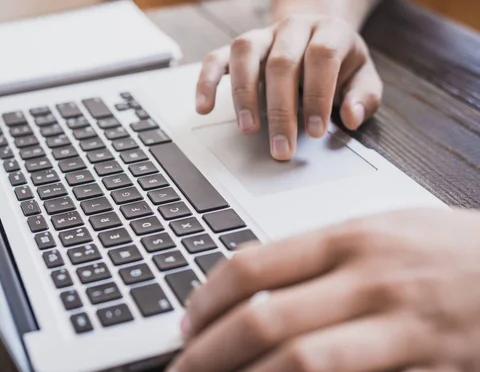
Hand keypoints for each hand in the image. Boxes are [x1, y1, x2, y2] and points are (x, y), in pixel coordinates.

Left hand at [160, 209, 479, 371]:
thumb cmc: (448, 250)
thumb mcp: (383, 231)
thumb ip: (318, 255)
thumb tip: (246, 282)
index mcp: (352, 240)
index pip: (253, 266)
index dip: (204, 301)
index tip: (184, 327)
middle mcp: (374, 281)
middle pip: (265, 319)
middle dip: (207, 355)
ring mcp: (411, 331)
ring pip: (304, 365)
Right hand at [196, 14, 382, 160]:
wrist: (315, 33)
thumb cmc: (338, 63)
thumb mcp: (361, 76)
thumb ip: (363, 97)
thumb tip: (351, 117)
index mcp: (328, 32)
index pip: (321, 56)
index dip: (317, 95)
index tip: (315, 132)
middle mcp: (293, 28)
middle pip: (281, 62)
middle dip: (280, 110)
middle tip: (281, 148)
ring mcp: (262, 35)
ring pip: (245, 53)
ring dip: (243, 94)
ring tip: (248, 129)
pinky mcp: (237, 48)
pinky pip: (215, 58)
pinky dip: (206, 82)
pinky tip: (203, 107)